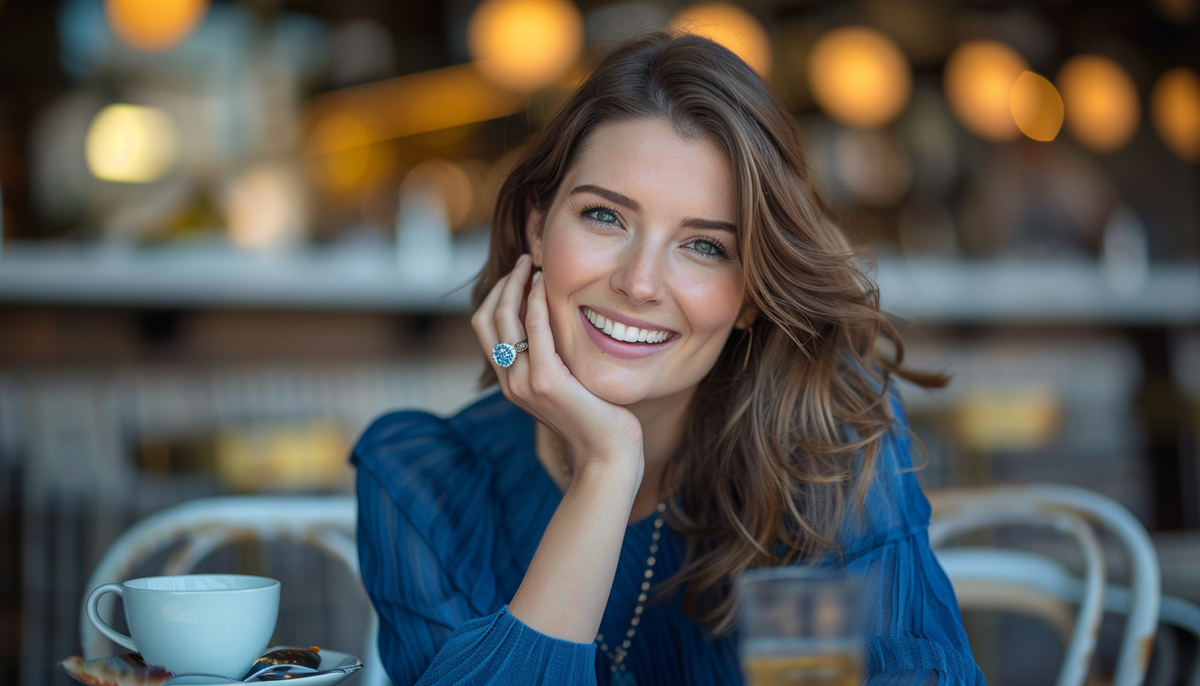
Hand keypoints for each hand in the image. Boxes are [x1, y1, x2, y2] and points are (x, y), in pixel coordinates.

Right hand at [471, 255, 643, 480]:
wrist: (607, 454)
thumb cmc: (596, 417)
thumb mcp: (567, 383)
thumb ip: (553, 359)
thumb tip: (555, 325)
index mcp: (510, 381)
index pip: (486, 327)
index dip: (498, 295)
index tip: (521, 274)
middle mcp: (509, 381)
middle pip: (486, 318)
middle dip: (504, 284)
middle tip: (527, 261)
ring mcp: (523, 382)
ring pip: (503, 319)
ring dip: (518, 285)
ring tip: (536, 265)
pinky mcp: (545, 381)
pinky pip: (534, 330)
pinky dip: (536, 302)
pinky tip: (548, 286)